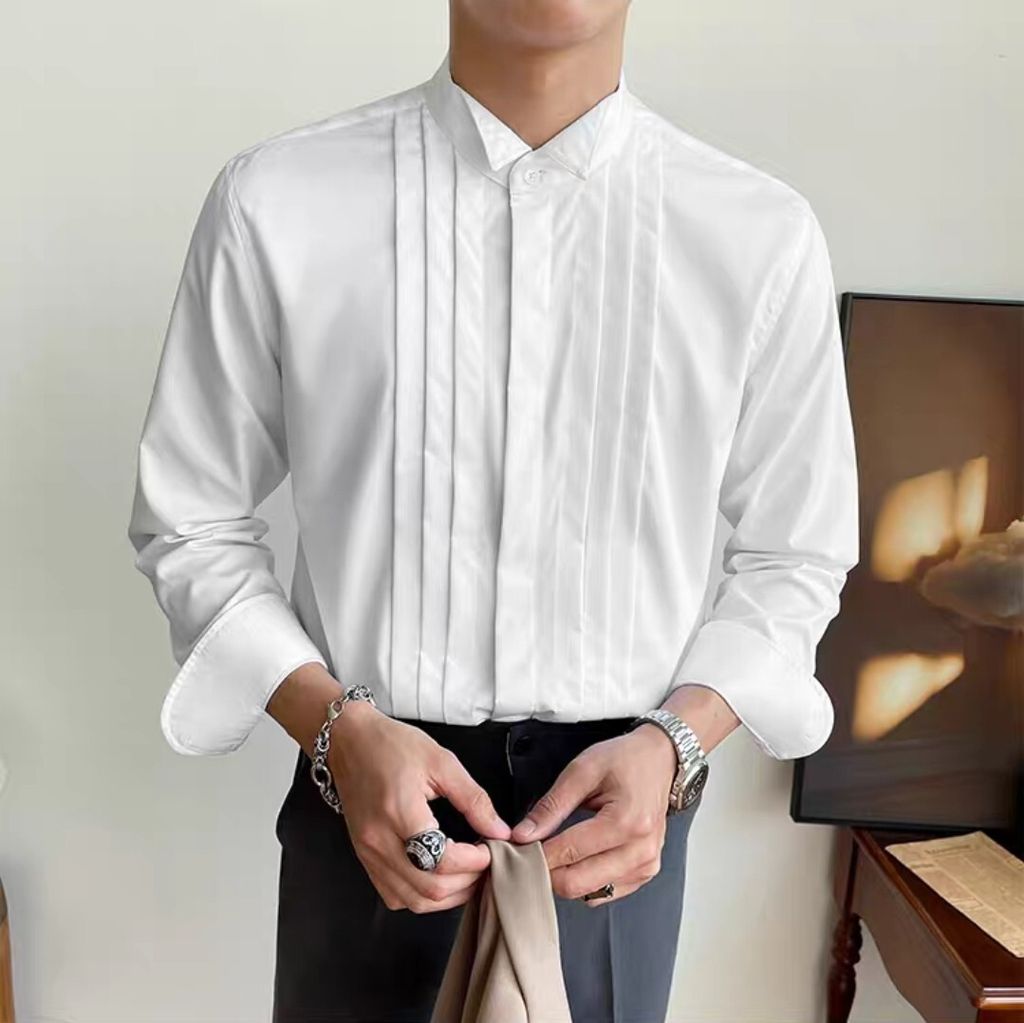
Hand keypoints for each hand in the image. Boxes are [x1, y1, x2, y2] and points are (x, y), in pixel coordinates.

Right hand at [328, 704, 512, 912]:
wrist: (349, 742)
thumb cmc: (391, 746)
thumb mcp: (441, 762)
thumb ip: (473, 799)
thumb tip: (499, 830)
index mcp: (399, 811)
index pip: (442, 860)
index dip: (475, 862)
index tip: (490, 849)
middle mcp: (379, 839)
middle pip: (430, 889)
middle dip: (467, 882)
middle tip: (484, 863)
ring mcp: (369, 853)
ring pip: (413, 901)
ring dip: (447, 895)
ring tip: (467, 873)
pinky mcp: (365, 857)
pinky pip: (394, 896)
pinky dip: (421, 896)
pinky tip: (438, 876)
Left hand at [509, 725, 678, 904]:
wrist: (660, 760)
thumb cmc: (625, 760)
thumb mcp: (581, 771)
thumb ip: (551, 806)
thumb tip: (523, 835)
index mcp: (625, 821)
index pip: (568, 853)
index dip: (536, 855)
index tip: (517, 849)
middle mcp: (640, 849)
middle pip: (577, 884)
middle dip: (548, 871)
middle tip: (532, 852)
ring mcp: (646, 864)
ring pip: (589, 893)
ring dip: (566, 877)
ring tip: (556, 851)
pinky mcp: (646, 873)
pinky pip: (606, 893)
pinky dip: (586, 881)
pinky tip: (580, 858)